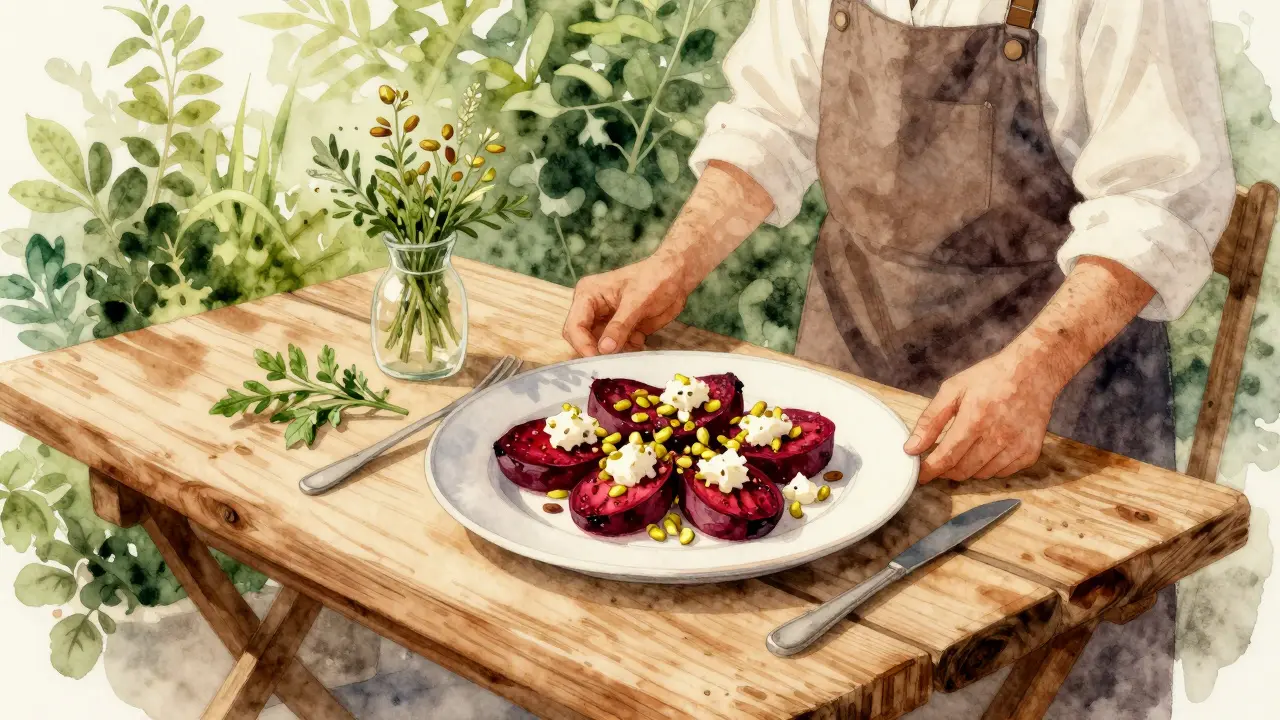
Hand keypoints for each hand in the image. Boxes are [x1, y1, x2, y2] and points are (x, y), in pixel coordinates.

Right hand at [562, 254, 694, 355]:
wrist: (677, 277)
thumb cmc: (656, 278)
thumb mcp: (637, 302)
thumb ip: (620, 326)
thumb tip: (604, 349)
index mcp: (588, 295)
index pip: (574, 326)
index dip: (583, 345)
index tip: (599, 360)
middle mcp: (591, 309)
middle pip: (581, 339)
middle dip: (597, 351)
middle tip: (616, 360)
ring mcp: (605, 321)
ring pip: (599, 347)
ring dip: (615, 352)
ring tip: (633, 343)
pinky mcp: (619, 330)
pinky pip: (615, 349)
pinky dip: (626, 350)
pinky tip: (640, 340)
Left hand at [903, 351, 1061, 482]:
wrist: (1033, 371)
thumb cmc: (990, 378)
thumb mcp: (953, 389)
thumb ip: (930, 420)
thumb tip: (911, 447)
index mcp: (975, 419)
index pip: (947, 457)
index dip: (930, 470)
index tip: (920, 475)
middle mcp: (998, 436)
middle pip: (963, 470)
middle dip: (946, 470)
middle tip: (940, 459)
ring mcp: (1017, 446)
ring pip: (981, 474)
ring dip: (967, 468)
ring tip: (965, 449)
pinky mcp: (1030, 452)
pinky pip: (1002, 473)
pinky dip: (989, 467)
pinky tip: (987, 449)